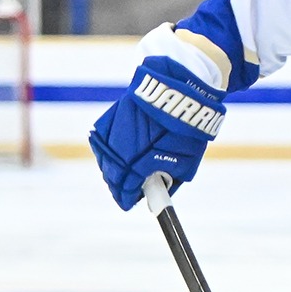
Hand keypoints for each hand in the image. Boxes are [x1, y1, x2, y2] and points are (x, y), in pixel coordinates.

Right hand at [88, 57, 225, 210]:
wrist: (179, 88)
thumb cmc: (187, 128)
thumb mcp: (186, 162)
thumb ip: (168, 181)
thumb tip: (155, 194)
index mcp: (142, 163)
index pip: (126, 189)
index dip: (126, 198)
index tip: (128, 203)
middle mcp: (123, 150)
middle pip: (112, 176)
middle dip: (118, 186)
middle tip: (125, 192)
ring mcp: (114, 133)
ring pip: (105, 159)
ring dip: (111, 169)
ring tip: (122, 173)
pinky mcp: (110, 118)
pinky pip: (103, 142)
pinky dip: (108, 151)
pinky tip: (116, 154)